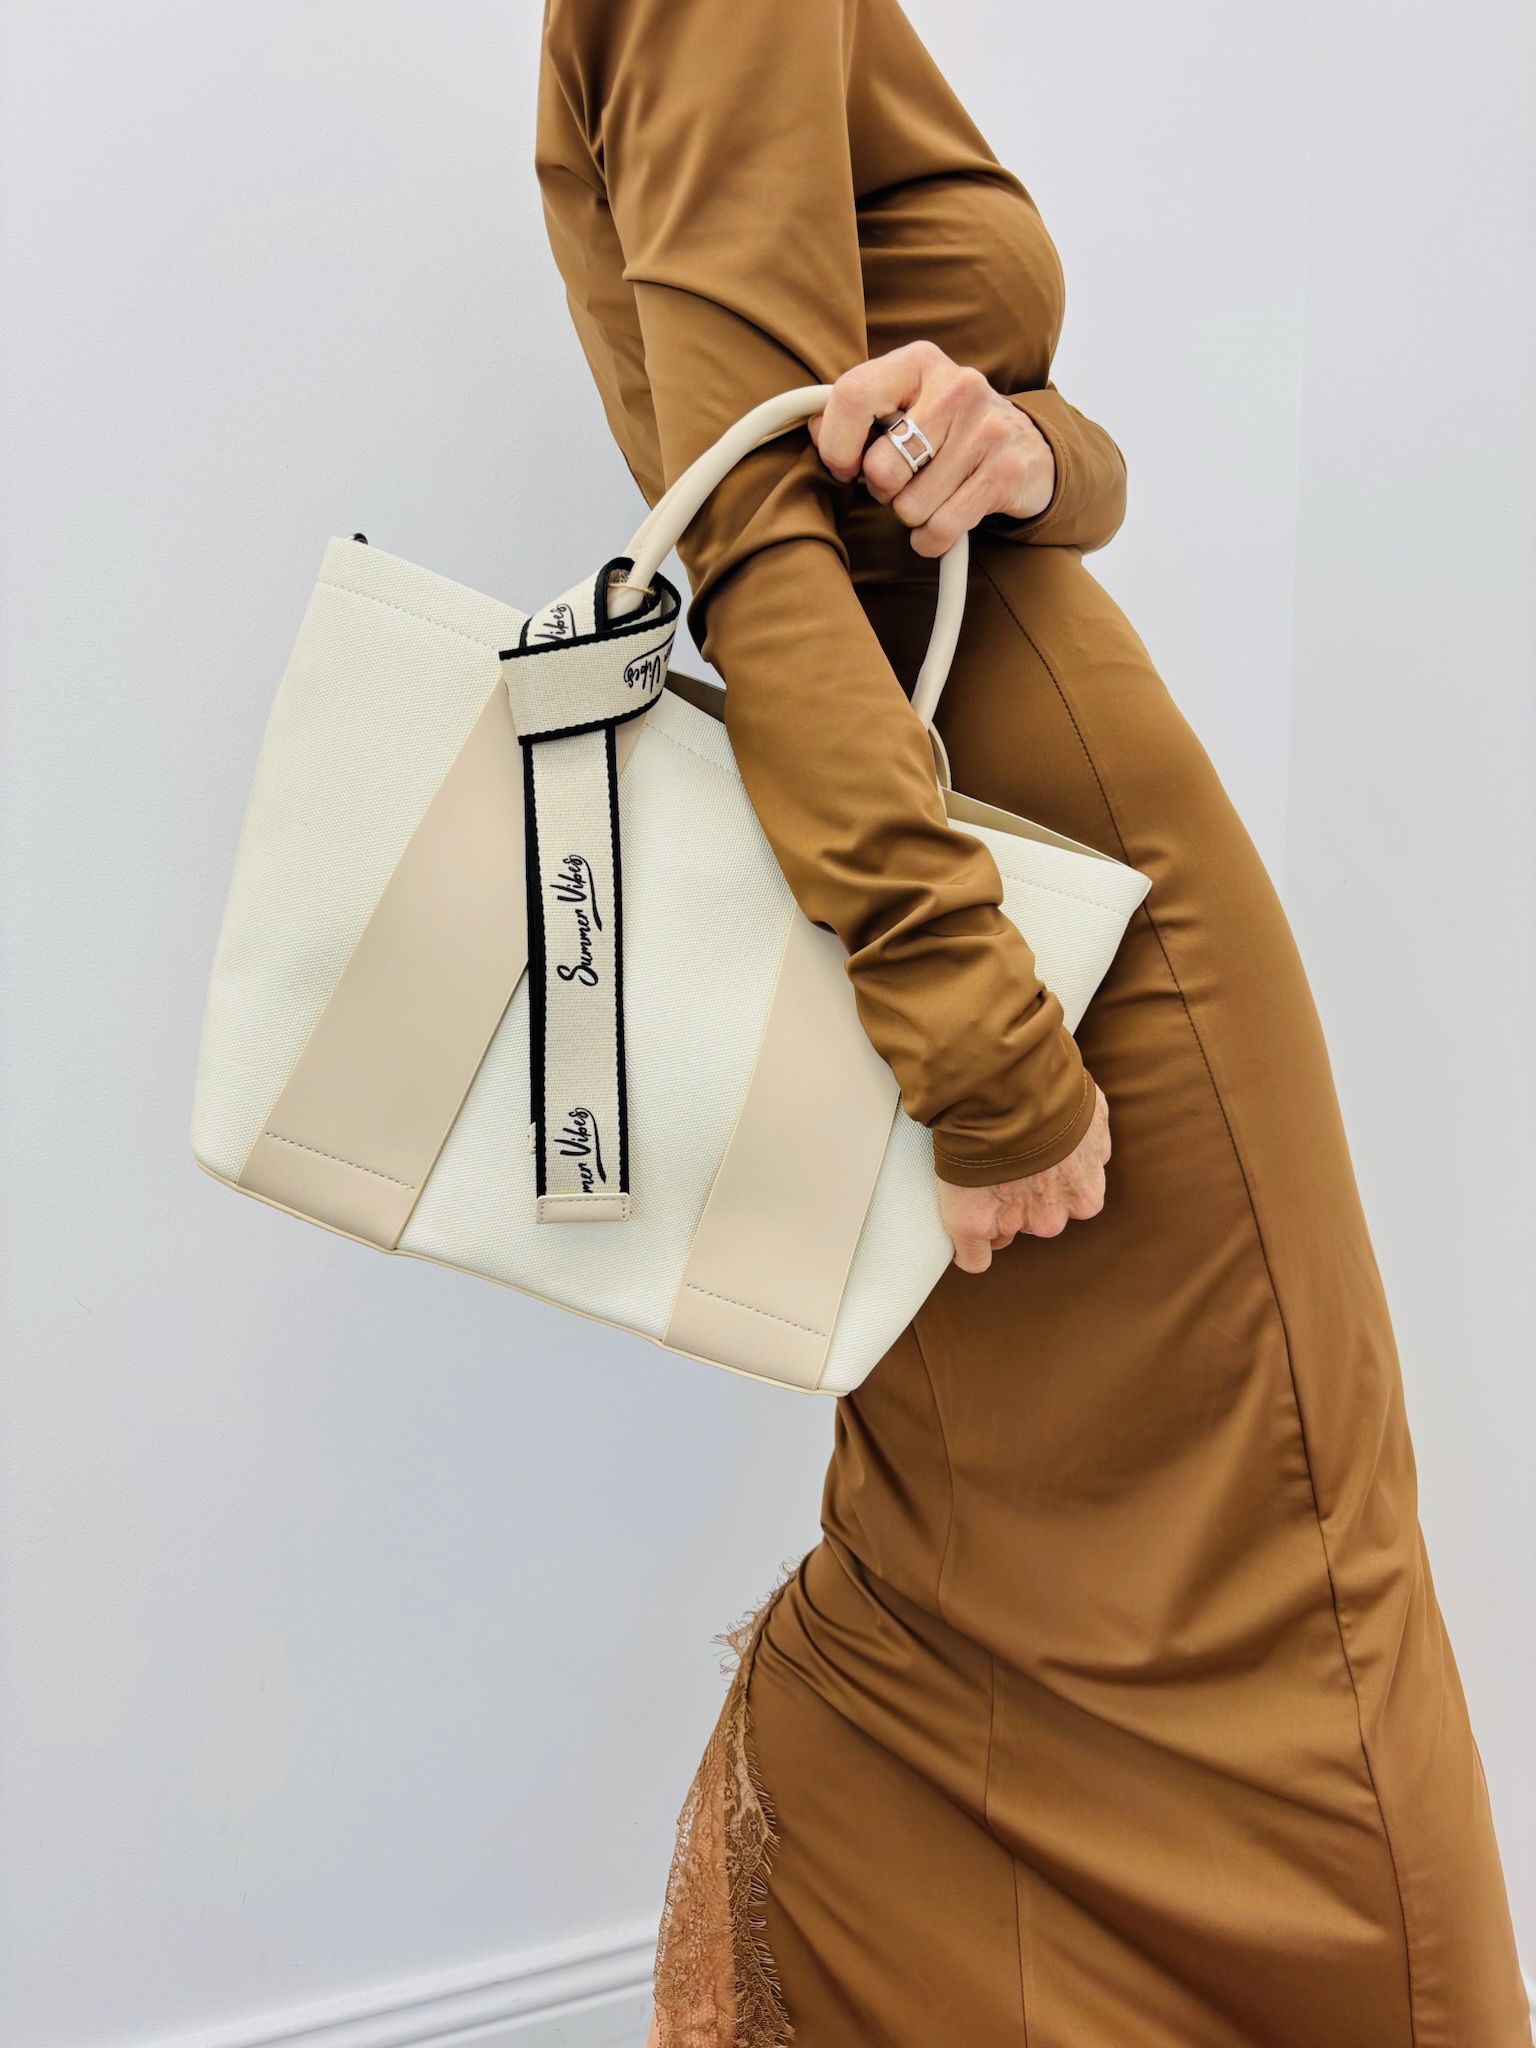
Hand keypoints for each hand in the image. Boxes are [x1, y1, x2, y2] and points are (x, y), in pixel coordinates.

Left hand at [808, 340, 1055, 557]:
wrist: (1024, 447)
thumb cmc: (946, 427)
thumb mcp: (904, 402)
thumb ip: (857, 411)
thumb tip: (814, 427)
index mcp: (919, 361)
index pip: (853, 396)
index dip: (836, 446)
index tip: (845, 466)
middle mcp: (957, 386)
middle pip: (881, 469)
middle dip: (883, 489)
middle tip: (904, 478)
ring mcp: (985, 430)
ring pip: (910, 507)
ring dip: (911, 514)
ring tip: (932, 492)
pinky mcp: (1004, 474)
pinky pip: (940, 529)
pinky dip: (931, 538)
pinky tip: (941, 521)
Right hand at [937, 1087, 1110, 1273]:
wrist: (1007, 1092)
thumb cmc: (1051, 1096)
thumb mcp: (1092, 1114)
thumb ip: (1096, 1139)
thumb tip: (1092, 1141)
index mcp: (1085, 1194)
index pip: (1066, 1205)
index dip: (1047, 1183)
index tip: (1032, 1164)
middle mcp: (1054, 1216)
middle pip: (1037, 1219)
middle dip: (1024, 1197)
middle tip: (1006, 1162)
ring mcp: (1011, 1224)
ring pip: (1006, 1231)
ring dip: (996, 1210)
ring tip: (981, 1170)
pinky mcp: (973, 1226)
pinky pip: (973, 1255)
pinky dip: (968, 1247)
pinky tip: (964, 1230)